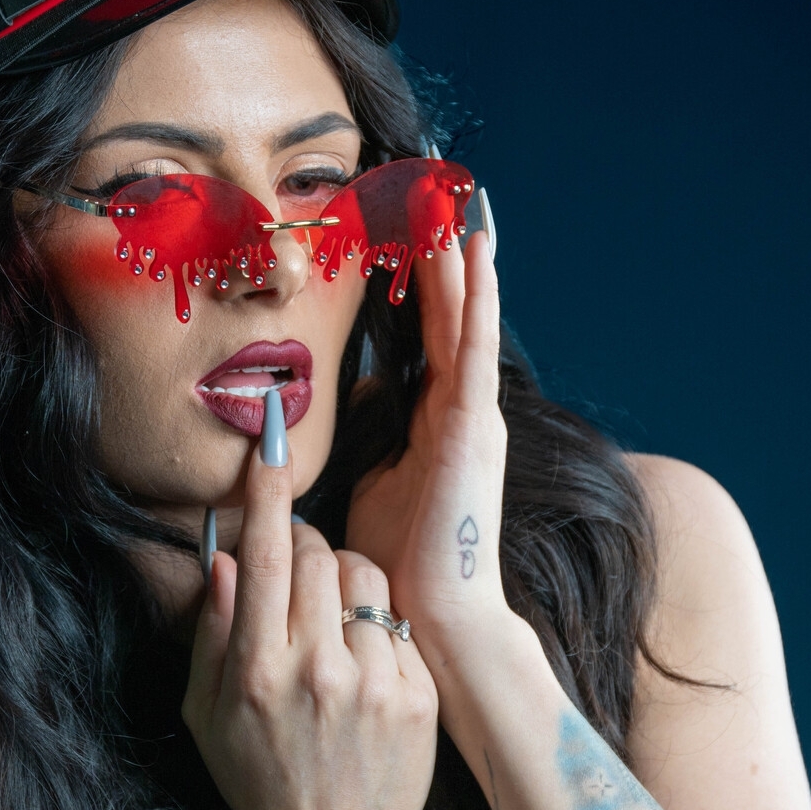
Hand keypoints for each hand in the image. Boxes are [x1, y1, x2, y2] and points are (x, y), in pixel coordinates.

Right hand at [183, 422, 438, 809]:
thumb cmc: (259, 786)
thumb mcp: (206, 716)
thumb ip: (212, 633)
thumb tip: (225, 558)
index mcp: (254, 669)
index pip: (261, 553)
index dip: (266, 490)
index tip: (271, 441)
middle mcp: (314, 669)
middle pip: (316, 553)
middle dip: (301, 546)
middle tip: (292, 571)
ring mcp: (372, 682)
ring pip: (364, 576)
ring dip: (345, 581)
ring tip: (330, 622)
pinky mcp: (417, 696)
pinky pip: (398, 624)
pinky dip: (377, 631)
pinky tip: (361, 667)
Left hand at [345, 230, 511, 666]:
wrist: (435, 617)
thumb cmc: (400, 567)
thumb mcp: (372, 487)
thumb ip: (365, 444)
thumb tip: (332, 411)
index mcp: (437, 424)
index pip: (429, 337)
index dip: (423, 283)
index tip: (414, 230)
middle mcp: (462, 412)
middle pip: (451, 316)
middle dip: (445, 255)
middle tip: (441, 191)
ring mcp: (473, 417)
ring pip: (467, 319)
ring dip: (464, 259)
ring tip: (462, 200)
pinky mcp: (472, 427)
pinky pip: (473, 347)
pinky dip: (478, 295)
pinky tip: (478, 250)